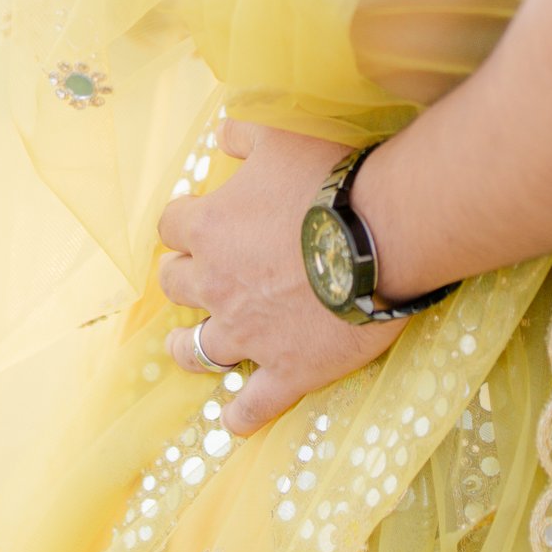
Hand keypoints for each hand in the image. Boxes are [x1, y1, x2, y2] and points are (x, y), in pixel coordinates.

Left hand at [158, 121, 406, 435]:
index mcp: (209, 228)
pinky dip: (239, 414)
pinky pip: (251, 405)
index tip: (195, 219)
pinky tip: (233, 418)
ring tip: (184, 349)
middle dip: (182, 278)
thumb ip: (245, 135)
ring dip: (187, 348)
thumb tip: (221, 134)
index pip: (171, 226)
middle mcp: (216, 285)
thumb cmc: (330, 177)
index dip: (183, 221)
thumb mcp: (281, 136)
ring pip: (196, 350)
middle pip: (175, 286)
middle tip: (196, 276)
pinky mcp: (285, 370)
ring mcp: (247, 334)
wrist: (380, 234)